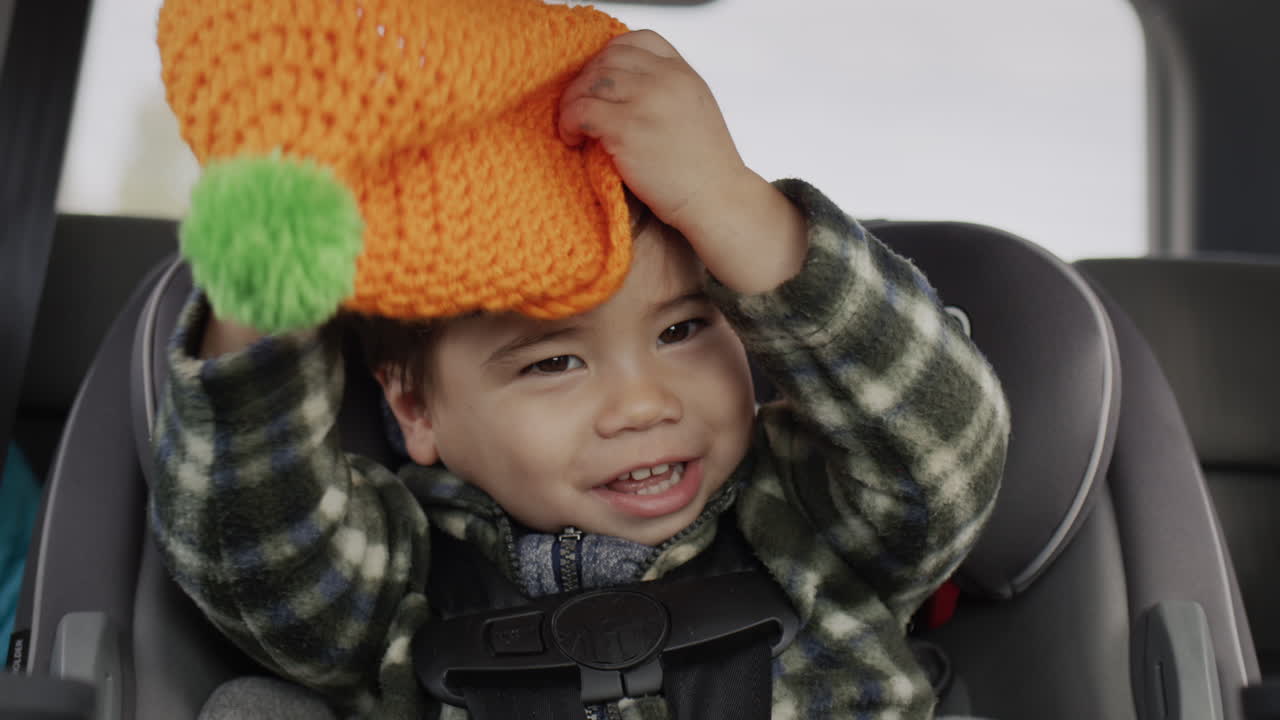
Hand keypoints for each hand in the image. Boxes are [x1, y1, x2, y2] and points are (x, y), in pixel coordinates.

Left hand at [559, 30, 748, 233]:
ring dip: (572, 102)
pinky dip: (568, 122)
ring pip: (589, 82)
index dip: (610, 56)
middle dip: (586, 81)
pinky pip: (581, 111)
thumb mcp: (695, 109)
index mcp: (682, 73)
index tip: (600, 79)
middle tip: (579, 105)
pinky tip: (573, 139)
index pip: (637, 40)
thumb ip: (667, 88)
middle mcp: (665, 79)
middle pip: (608, 59)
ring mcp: (645, 101)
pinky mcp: (626, 129)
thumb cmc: (705, 166)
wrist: (716, 198)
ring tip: (572, 125)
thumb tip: (624, 84)